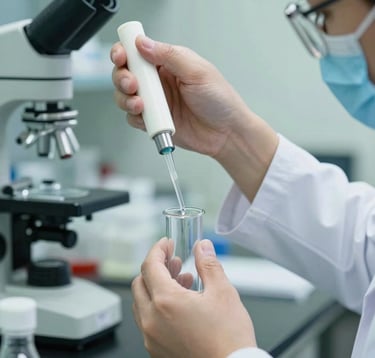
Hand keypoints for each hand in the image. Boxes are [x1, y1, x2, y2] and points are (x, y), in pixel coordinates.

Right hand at [111, 36, 252, 157]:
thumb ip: (169, 56)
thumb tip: (143, 43)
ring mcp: (156, 103)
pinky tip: (146, 116)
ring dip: (125, 98)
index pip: (138, 51)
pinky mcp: (154, 121)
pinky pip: (134, 119)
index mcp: (169, 63)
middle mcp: (159, 82)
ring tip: (140, 103)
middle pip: (126, 73)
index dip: (125, 51)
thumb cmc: (220, 100)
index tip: (122, 56)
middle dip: (122, 76)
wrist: (226, 133)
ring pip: (125, 96)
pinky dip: (135, 117)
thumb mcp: (197, 72)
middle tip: (132, 83)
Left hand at [131, 238, 256, 357]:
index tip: (167, 244)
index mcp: (166, 302)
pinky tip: (180, 303)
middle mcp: (152, 320)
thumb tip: (203, 247)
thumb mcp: (222, 292)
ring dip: (156, 286)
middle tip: (174, 261)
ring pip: (142, 301)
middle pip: (140, 282)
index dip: (158, 249)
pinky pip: (147, 320)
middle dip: (156, 267)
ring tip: (181, 280)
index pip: (150, 265)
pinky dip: (158, 305)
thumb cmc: (228, 339)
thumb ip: (208, 264)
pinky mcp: (156, 349)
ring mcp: (151, 337)